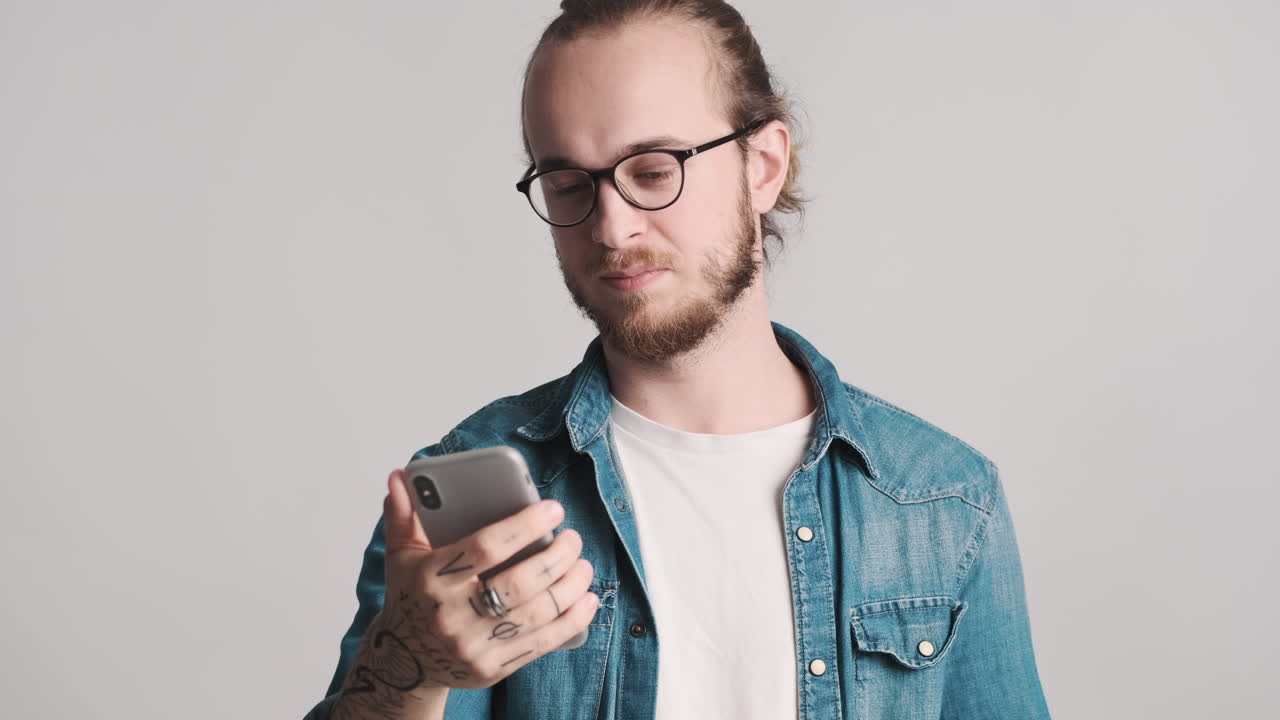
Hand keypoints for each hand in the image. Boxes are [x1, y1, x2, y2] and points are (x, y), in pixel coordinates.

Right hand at [342, 468, 598, 698]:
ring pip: (536, 613)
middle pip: (519, 583)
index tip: (553, 510)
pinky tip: (587, 600)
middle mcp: (451, 615)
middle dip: (557, 557)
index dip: (524, 527)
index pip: (485, 548)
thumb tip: (400, 477)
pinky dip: (571, 620)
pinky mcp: (491, 669)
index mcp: (431, 578)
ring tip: (583, 565)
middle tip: (573, 538)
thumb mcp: (401, 555)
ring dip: (570, 586)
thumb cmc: (413, 595)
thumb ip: (403, 515)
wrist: (404, 660)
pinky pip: (541, 644)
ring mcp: (472, 646)